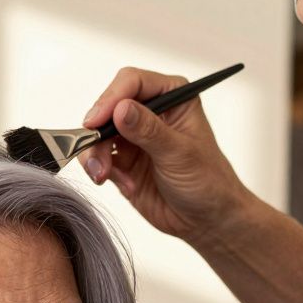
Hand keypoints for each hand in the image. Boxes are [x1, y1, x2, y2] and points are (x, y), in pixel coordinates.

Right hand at [78, 66, 257, 249]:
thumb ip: (148, 130)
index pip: (132, 82)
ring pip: (96, 135)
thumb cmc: (208, 181)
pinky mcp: (121, 160)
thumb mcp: (179, 153)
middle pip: (107, 108)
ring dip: (95, 156)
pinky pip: (96, 158)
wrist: (205, 219)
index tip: (95, 121)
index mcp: (172, 97)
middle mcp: (149, 112)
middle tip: (96, 156)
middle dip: (97, 133)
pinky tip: (123, 185)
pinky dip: (100, 171)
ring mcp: (133, 137)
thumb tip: (120, 109)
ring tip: (104, 176)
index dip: (110, 98)